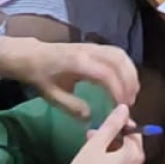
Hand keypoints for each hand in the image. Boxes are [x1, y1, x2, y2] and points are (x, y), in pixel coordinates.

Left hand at [16, 40, 139, 120]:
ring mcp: (93, 46)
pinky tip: (126, 81)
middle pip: (118, 61)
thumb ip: (71, 106)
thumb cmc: (41, 76)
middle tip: (129, 103)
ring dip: (130, 73)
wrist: (32, 56)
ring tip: (131, 93)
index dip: (117, 90)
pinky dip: (126, 67)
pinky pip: (116, 53)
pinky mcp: (95, 47)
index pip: (106, 74)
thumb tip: (90, 117)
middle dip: (129, 82)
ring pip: (120, 55)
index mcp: (78, 63)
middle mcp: (89, 51)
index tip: (121, 107)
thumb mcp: (51, 95)